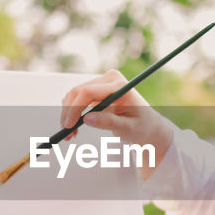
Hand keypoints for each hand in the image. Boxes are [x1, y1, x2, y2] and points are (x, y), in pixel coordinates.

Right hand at [59, 69, 175, 177]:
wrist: (148, 124)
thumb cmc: (142, 127)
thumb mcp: (128, 129)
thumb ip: (109, 123)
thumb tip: (86, 119)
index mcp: (119, 86)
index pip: (88, 92)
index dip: (74, 108)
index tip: (68, 126)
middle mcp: (110, 79)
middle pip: (78, 92)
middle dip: (68, 113)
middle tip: (66, 134)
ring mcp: (102, 83)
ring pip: (74, 95)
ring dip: (68, 114)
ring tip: (71, 135)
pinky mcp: (97, 90)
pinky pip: (77, 99)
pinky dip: (72, 112)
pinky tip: (75, 127)